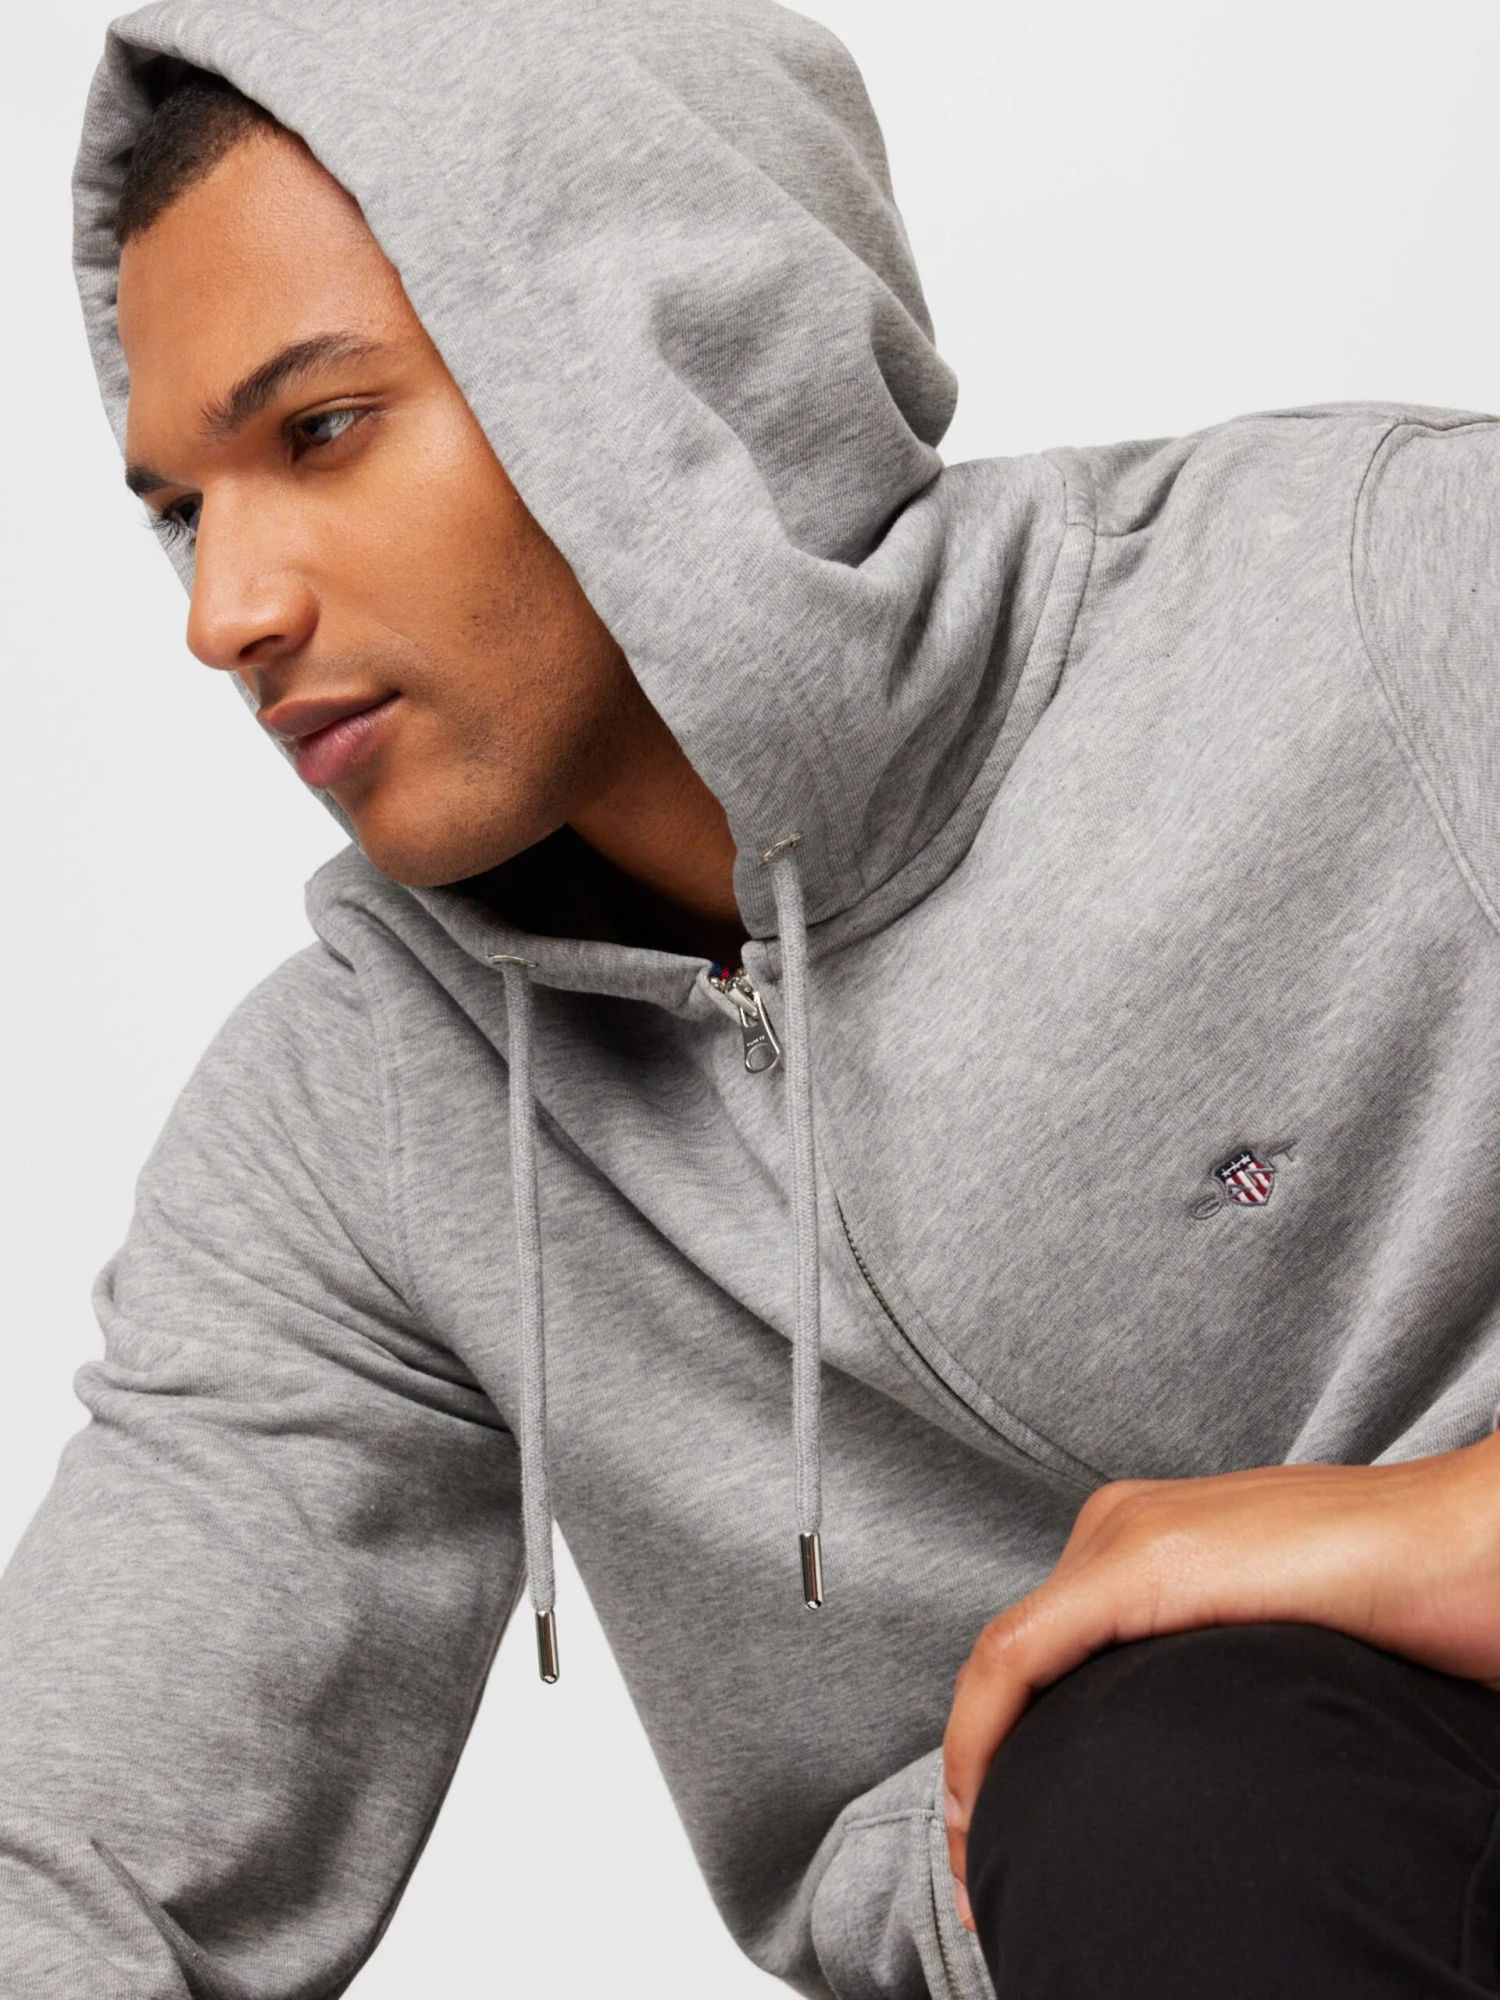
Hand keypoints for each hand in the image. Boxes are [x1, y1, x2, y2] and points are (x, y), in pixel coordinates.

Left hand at [941, 1433, 1499, 1932]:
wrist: (1476, 1543)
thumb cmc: (1406, 1601)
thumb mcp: (1281, 1653)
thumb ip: (1221, 1679)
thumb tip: (1200, 1763)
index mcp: (1152, 1542)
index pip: (1046, 1654)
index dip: (1003, 1747)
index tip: (1001, 1847)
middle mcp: (1124, 1528)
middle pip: (1018, 1663)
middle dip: (986, 1770)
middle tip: (982, 1878)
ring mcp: (1128, 1538)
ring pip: (1004, 1663)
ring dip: (975, 1767)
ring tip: (978, 1869)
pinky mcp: (1144, 1565)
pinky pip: (1018, 1658)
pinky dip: (981, 1737)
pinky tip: (978, 1809)